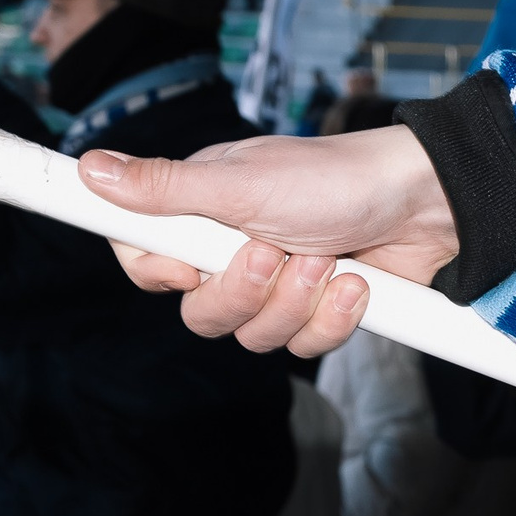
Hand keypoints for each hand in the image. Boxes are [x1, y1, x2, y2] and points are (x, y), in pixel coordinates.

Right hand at [80, 123, 459, 357]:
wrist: (428, 203)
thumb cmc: (336, 178)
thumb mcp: (241, 181)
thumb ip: (164, 188)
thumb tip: (88, 170)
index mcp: (202, 211)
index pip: (143, 259)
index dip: (160, 274)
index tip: (190, 263)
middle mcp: (232, 248)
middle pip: (198, 312)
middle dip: (242, 292)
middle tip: (275, 253)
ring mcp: (278, 283)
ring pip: (251, 335)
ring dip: (293, 302)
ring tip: (326, 260)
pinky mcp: (319, 311)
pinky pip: (303, 346)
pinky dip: (330, 319)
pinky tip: (355, 285)